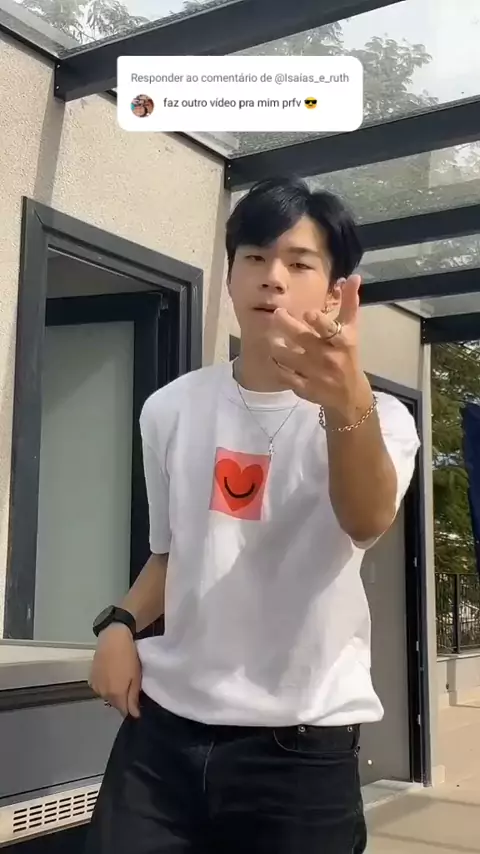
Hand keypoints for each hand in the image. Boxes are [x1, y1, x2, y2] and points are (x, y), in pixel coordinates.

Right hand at [89, 623, 141, 718]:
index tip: (138, 702)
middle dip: (123, 700)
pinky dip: (106, 685)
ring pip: (107, 696)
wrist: (113, 638)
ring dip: (114, 692)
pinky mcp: (91, 677)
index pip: (124, 711)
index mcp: (115, 695)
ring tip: (121, 679)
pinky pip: (100, 687)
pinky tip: (112, 675)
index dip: (132, 709)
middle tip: (131, 687)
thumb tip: (134, 715)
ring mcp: (95, 686)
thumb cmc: (128, 656)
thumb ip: (133, 697)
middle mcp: (103, 694)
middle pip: (115, 704)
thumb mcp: (136, 677)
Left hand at [269, 274, 370, 417]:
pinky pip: (282, 374)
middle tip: (276, 314)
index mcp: (341, 341)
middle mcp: (327, 357)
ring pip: (285, 355)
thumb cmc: (348, 355)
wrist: (349, 393)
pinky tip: (274, 357)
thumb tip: (353, 277)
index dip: (317, 321)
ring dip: (276, 344)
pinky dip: (276, 364)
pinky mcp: (303, 387)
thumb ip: (349, 303)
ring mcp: (314, 374)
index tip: (307, 313)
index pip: (329, 329)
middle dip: (285, 324)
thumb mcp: (351, 330)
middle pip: (301, 338)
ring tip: (272, 338)